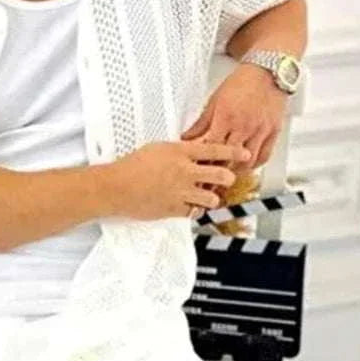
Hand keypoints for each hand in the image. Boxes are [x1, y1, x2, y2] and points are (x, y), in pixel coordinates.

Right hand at [108, 140, 251, 220]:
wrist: (115, 187)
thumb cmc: (131, 167)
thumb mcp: (156, 149)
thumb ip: (178, 150)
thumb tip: (191, 151)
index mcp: (179, 152)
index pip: (215, 149)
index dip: (234, 151)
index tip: (244, 153)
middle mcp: (184, 171)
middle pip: (221, 174)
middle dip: (228, 177)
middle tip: (228, 178)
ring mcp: (180, 192)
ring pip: (211, 197)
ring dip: (211, 197)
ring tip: (205, 195)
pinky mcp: (174, 209)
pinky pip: (194, 212)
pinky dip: (194, 209)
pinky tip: (189, 205)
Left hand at [180, 63, 287, 174]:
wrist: (267, 71)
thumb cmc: (242, 82)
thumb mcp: (214, 100)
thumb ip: (201, 123)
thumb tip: (187, 138)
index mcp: (226, 118)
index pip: (212, 148)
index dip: (204, 163)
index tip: (198, 172)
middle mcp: (244, 126)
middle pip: (229, 159)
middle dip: (219, 173)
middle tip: (211, 183)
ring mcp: (260, 130)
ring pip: (248, 162)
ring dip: (236, 172)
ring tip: (227, 178)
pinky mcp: (273, 131)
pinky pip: (264, 156)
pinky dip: (255, 165)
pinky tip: (247, 167)